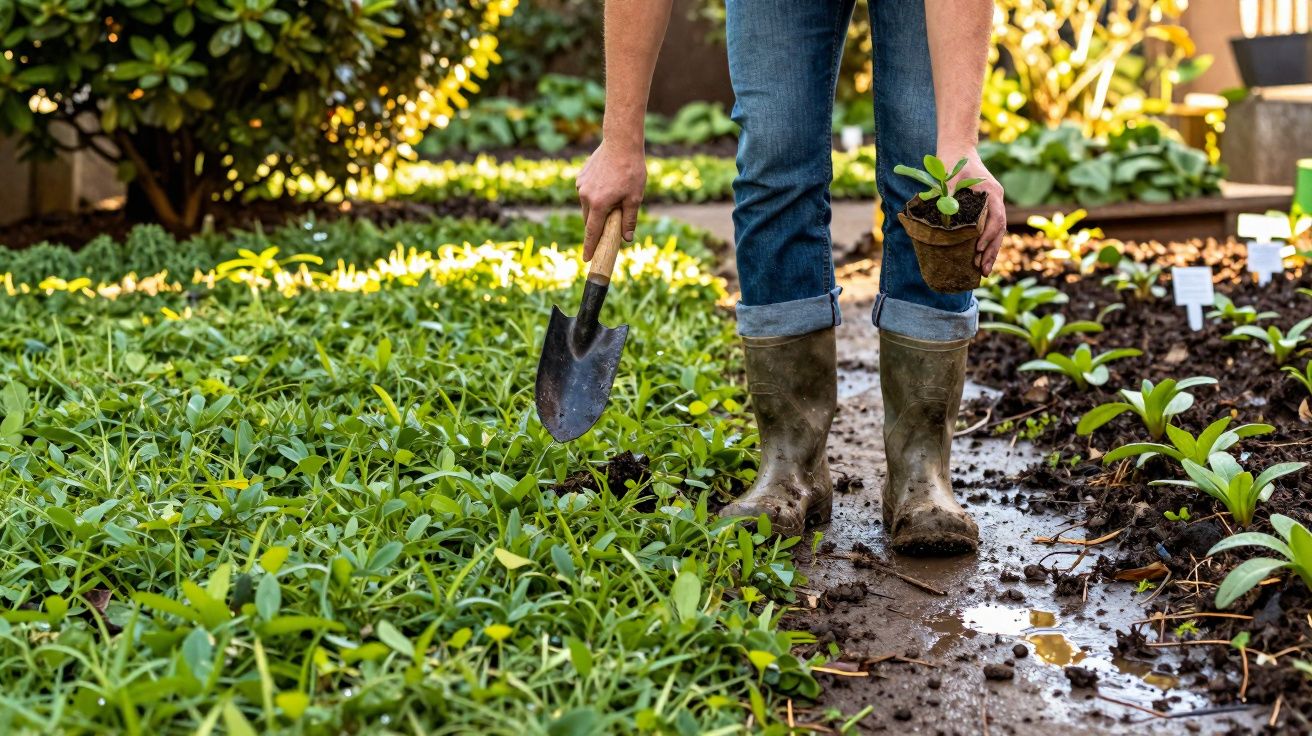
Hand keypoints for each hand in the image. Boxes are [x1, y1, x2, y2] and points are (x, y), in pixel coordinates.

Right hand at [576, 139, 646, 259]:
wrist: (621, 142)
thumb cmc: (631, 170)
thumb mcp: (635, 197)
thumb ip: (629, 219)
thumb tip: (626, 238)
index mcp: (599, 204)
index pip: (592, 232)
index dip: (590, 247)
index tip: (586, 259)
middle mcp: (586, 196)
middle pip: (589, 220)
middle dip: (597, 226)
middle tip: (610, 225)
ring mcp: (581, 185)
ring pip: (587, 207)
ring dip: (597, 210)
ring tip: (614, 198)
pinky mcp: (581, 177)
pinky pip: (586, 193)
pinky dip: (595, 197)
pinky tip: (607, 186)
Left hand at [940, 148, 1005, 275]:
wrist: (958, 149)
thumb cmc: (953, 162)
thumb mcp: (950, 177)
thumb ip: (949, 195)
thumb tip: (944, 217)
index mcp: (991, 193)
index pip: (996, 218)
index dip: (988, 235)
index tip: (977, 249)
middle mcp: (996, 200)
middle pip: (999, 230)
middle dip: (991, 251)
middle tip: (983, 271)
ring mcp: (993, 205)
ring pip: (997, 232)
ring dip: (990, 252)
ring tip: (983, 271)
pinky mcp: (986, 209)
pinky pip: (990, 229)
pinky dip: (986, 244)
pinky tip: (980, 258)